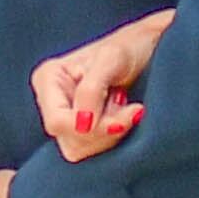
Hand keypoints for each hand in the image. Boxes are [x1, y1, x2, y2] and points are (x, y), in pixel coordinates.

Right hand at [33, 9, 173, 162]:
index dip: (90, 126)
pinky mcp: (82, 130)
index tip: (125, 114)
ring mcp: (66, 117)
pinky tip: (122, 115)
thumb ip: (91, 90)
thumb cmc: (131, 46)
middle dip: (104, 129)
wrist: (150, 48)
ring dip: (111, 133)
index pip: (57, 121)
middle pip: (70, 139)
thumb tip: (81, 124)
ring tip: (122, 104)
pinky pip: (93, 151)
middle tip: (127, 104)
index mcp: (48, 79)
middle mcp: (51, 101)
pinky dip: (114, 137)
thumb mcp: (112, 59)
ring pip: (81, 150)